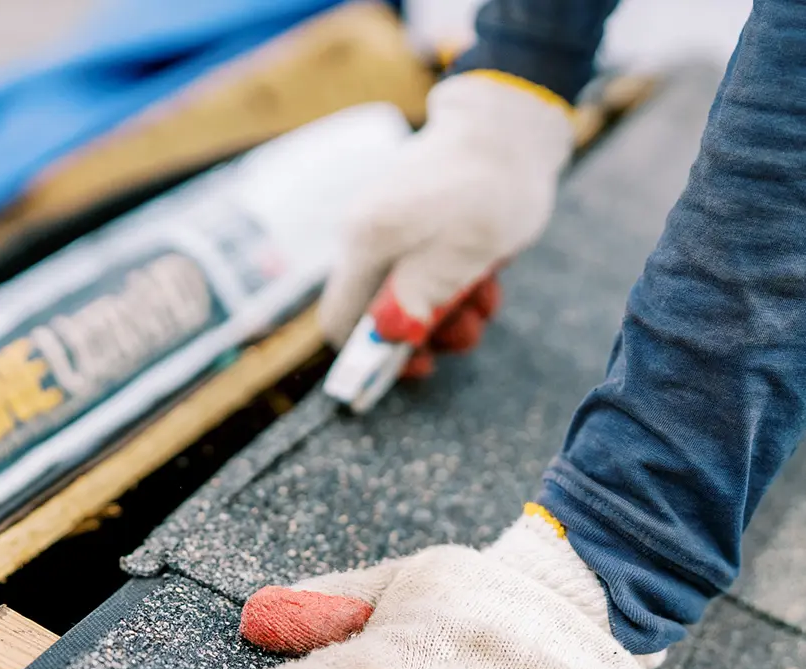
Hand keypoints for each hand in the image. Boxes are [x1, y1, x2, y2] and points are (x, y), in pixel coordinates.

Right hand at [318, 72, 573, 376]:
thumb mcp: (463, 257)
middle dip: (426, 330)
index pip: (339, 321)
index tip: (419, 365)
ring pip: (406, 291)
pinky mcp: (411, 217)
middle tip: (470, 331)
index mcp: (367, 241)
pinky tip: (488, 274)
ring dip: (449, 308)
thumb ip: (418, 301)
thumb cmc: (492, 186)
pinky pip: (422, 265)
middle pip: (377, 311)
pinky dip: (453, 280)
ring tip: (488, 299)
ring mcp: (388, 223)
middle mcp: (365, 233)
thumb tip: (388, 339)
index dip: (370, 356)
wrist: (513, 118)